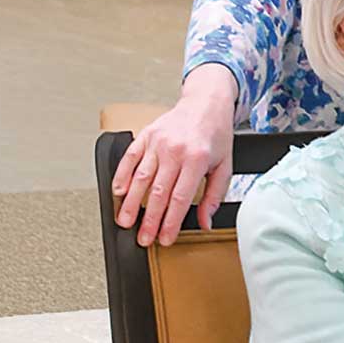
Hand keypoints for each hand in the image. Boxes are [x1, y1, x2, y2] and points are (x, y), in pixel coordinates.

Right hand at [112, 66, 237, 246]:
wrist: (206, 103)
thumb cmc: (216, 135)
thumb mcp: (225, 165)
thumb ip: (214, 195)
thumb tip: (206, 222)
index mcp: (197, 159)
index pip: (180, 198)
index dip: (170, 222)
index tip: (165, 238)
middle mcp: (175, 150)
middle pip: (158, 192)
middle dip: (149, 219)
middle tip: (143, 238)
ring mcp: (158, 142)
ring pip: (140, 178)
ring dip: (131, 203)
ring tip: (126, 222)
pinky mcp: (146, 135)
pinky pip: (129, 158)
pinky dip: (121, 176)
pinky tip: (118, 192)